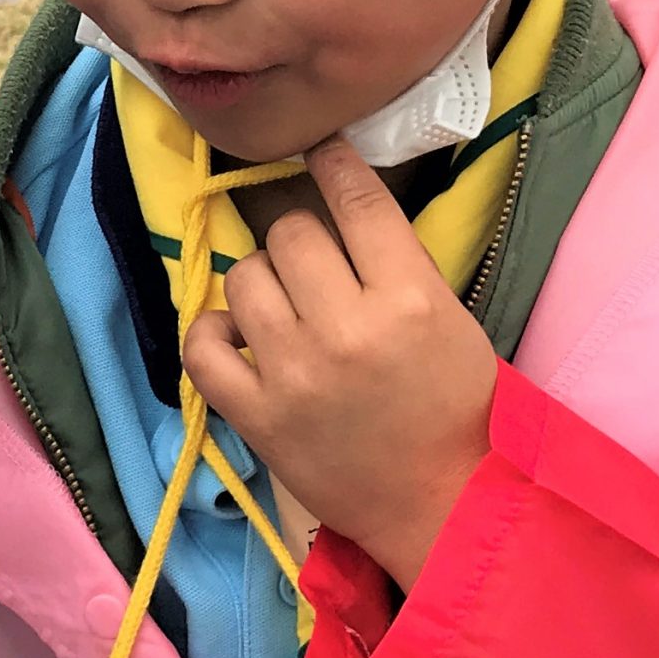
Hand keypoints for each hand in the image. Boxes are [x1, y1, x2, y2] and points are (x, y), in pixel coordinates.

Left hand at [183, 136, 497, 589]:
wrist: (443, 504)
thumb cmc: (456, 409)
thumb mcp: (450, 320)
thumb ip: (396, 264)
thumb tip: (339, 203)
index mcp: (408, 300)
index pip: (356, 200)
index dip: (334, 164)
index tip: (320, 153)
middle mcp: (346, 330)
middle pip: (289, 234)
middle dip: (301, 242)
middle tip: (314, 268)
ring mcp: (294, 374)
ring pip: (244, 278)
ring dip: (260, 282)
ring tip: (281, 306)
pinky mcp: (257, 416)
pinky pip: (202, 347)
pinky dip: (213, 332)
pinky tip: (237, 335)